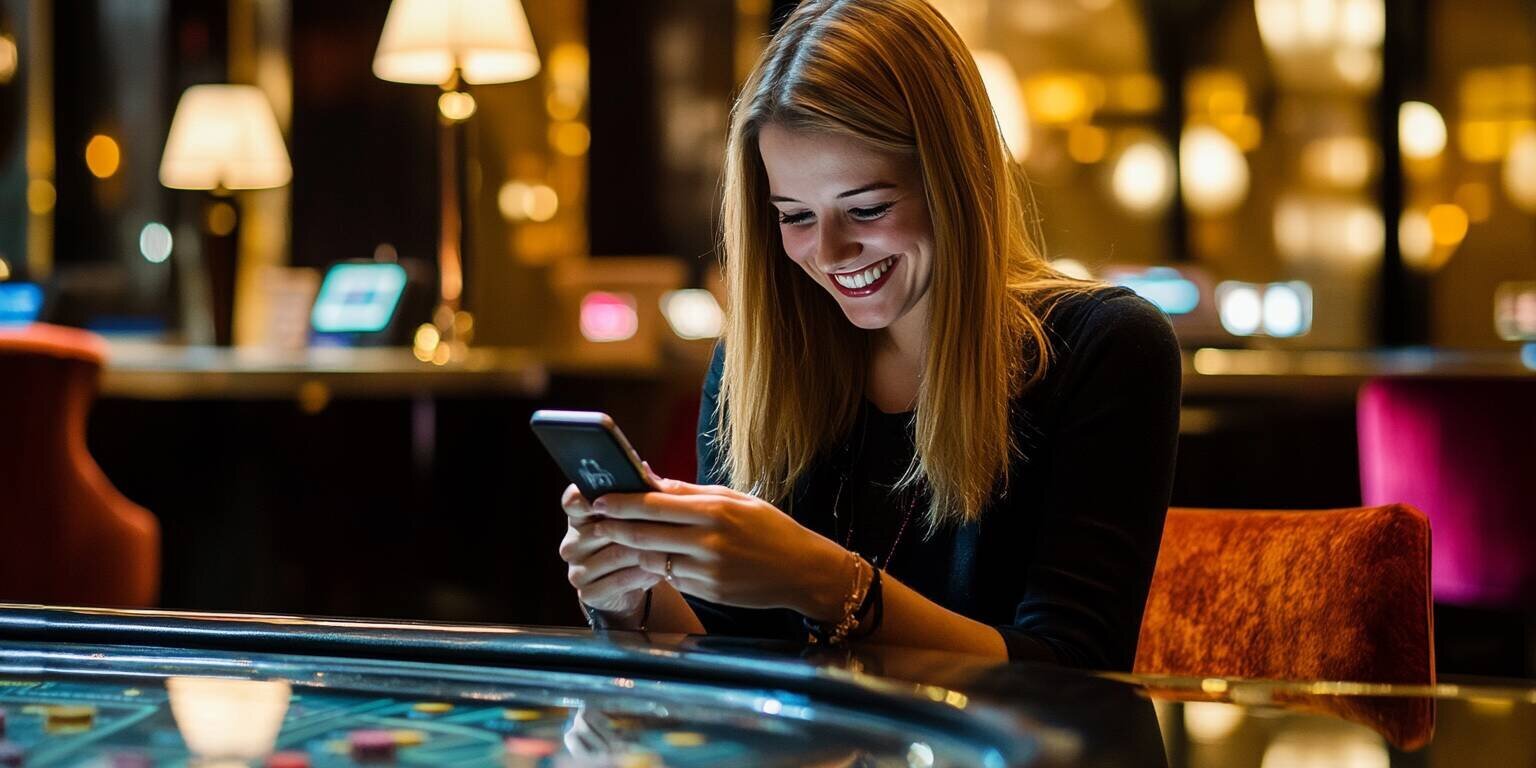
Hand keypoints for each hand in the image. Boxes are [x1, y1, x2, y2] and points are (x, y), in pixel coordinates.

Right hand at [558, 483, 659, 617]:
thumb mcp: (635, 518)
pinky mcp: (588, 592)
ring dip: (643, 552)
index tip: (606, 498)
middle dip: (635, 526)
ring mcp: (577, 569)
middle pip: (602, 529)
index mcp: (579, 516)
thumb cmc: (634, 542)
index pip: (572, 502)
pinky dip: (641, 576)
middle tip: (663, 524)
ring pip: (614, 555)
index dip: (586, 498)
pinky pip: (617, 582)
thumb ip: (637, 494)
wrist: (630, 586)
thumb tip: (644, 467)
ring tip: (667, 548)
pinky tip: (658, 572)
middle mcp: (572, 542)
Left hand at [586, 465, 850, 618]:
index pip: (654, 504)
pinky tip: (654, 560)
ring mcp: (708, 570)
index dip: (621, 502)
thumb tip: (649, 478)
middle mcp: (709, 540)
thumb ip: (689, 491)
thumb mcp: (734, 499)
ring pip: (653, 560)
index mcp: (715, 510)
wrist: (803, 570)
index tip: (598, 499)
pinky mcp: (709, 592)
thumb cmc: (769, 528)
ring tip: (619, 540)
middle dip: (614, 528)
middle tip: (595, 521)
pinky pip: (672, 578)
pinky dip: (660, 568)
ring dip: (633, 551)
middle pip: (644, 534)